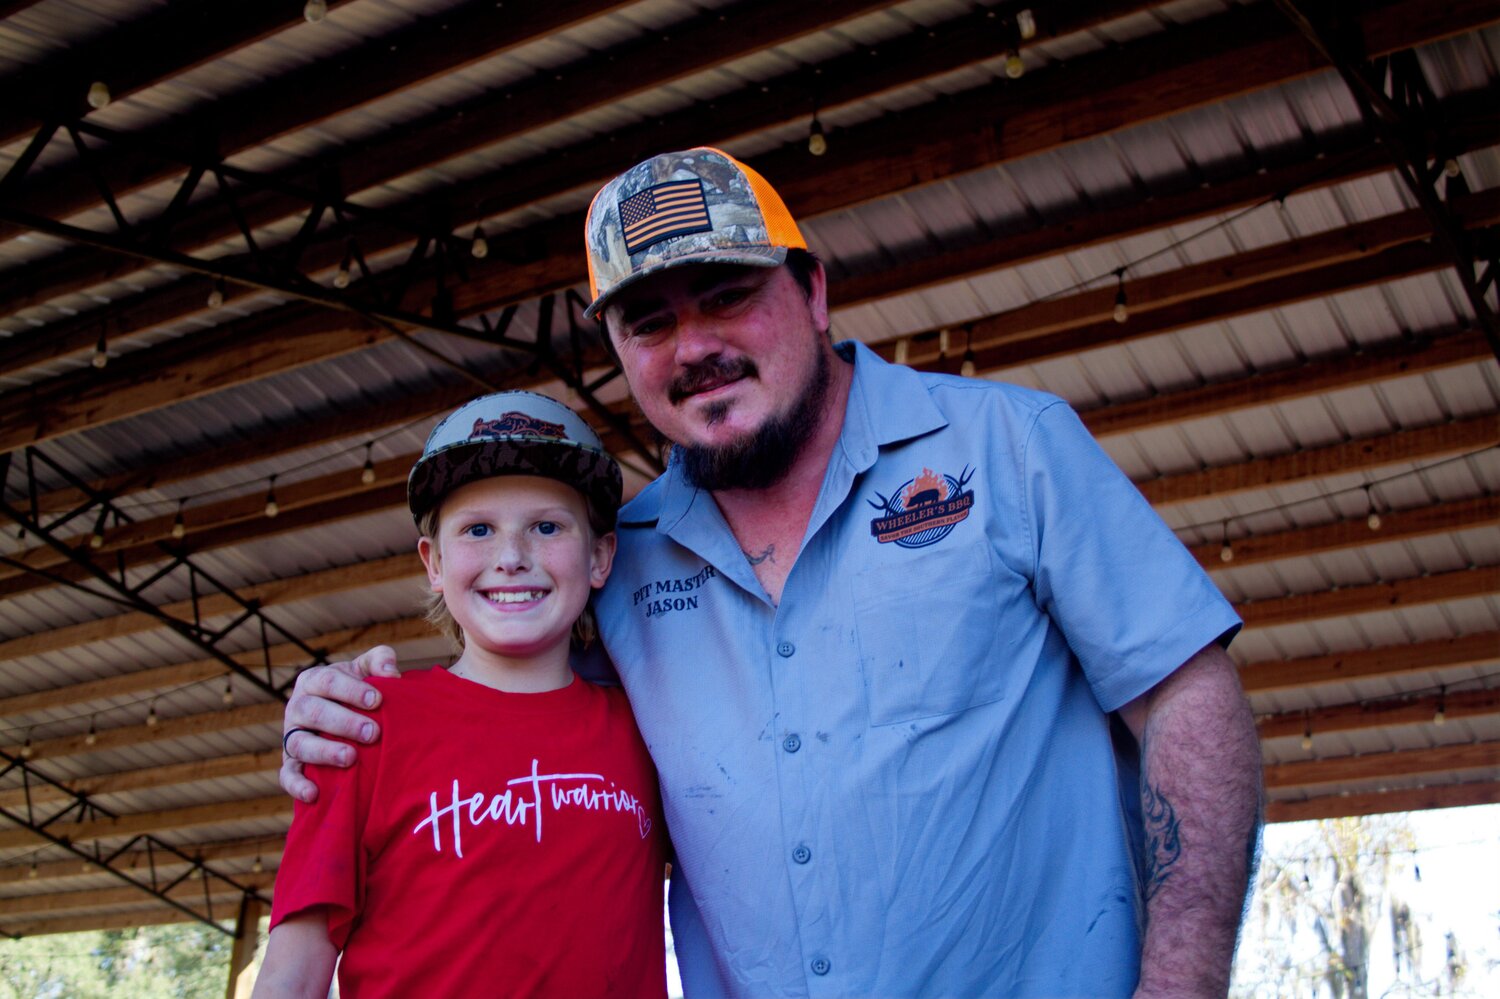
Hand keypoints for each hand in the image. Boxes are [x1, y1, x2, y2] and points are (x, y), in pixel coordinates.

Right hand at [279, 645, 401, 802]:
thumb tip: (391, 672)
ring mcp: (292, 736)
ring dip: (324, 752)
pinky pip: (287, 775)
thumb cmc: (357, 691)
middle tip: (373, 733)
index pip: (327, 681)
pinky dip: (297, 785)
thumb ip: (380, 661)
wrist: (345, 718)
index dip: (351, 690)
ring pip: (299, 744)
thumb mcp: (366, 670)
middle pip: (313, 712)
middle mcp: (298, 707)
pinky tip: (315, 793)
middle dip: (344, 722)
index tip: (377, 700)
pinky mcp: (291, 764)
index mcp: (313, 680)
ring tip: (351, 758)